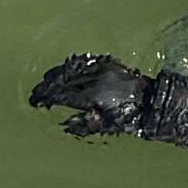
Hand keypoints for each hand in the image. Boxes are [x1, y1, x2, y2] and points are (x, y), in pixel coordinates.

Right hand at [29, 53, 149, 136]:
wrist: (152, 101)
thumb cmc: (130, 118)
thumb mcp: (108, 126)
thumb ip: (84, 126)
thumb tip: (64, 125)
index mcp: (90, 97)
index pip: (60, 96)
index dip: (44, 98)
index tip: (35, 102)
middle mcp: (93, 80)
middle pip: (61, 80)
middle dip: (46, 86)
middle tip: (37, 92)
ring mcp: (100, 69)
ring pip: (70, 68)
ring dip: (56, 74)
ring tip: (48, 80)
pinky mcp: (108, 63)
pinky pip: (84, 61)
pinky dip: (71, 64)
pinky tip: (66, 68)